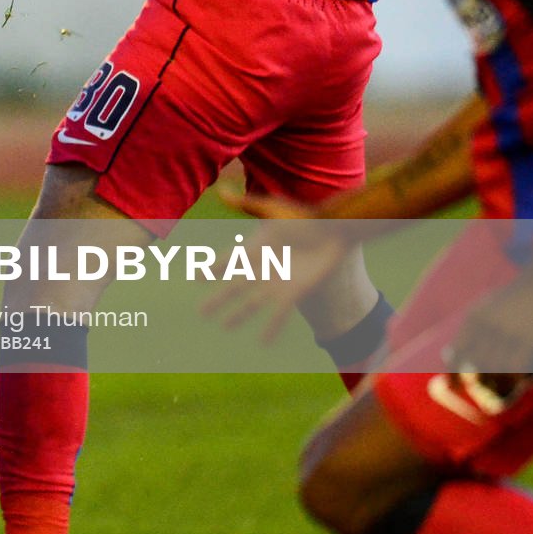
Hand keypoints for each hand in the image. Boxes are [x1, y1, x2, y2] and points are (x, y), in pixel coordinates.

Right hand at [200, 189, 353, 343]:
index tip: (198, 277)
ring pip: (253, 303)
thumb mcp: (272, 209)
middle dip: (218, 299)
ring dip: (239, 315)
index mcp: (256, 248)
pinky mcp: (294, 292)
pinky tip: (263, 342)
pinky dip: (271, 327)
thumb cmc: (306, 217)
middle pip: (235, 287)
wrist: (334, 231)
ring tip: (226, 327)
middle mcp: (264, 268)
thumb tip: (220, 192)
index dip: (213, 269)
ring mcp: (278, 282)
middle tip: (201, 311)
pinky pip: (279, 313)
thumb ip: (246, 204)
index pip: (229, 261)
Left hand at [443, 280, 532, 402]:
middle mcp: (488, 326)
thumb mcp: (486, 306)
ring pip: (497, 367)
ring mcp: (509, 332)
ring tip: (496, 393)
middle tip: (480, 392)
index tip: (451, 387)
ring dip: (496, 382)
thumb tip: (455, 353)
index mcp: (474, 317)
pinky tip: (515, 385)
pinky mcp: (530, 337)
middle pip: (478, 363)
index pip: (458, 351)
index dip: (453, 372)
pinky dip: (514, 378)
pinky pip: (517, 365)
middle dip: (478, 380)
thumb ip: (472, 328)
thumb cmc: (513, 296)